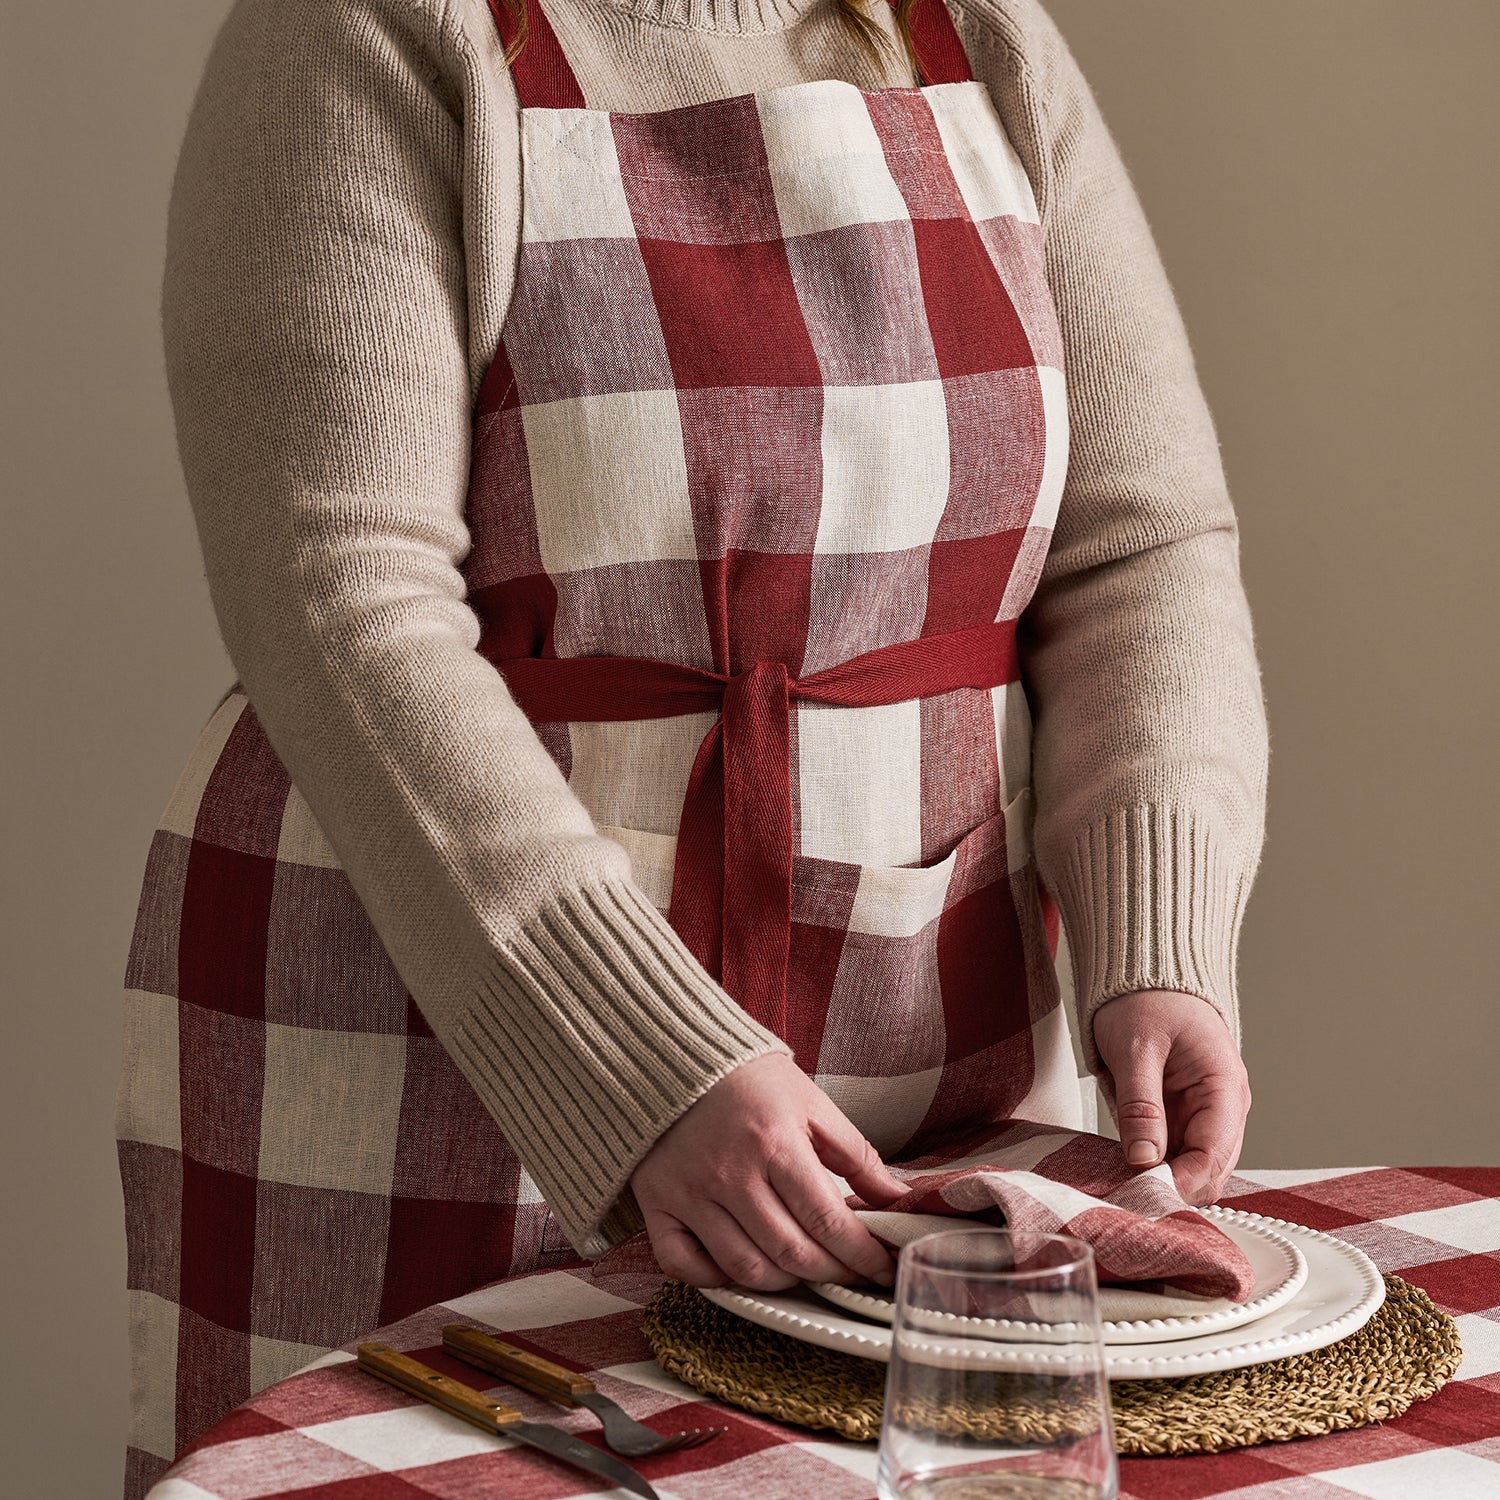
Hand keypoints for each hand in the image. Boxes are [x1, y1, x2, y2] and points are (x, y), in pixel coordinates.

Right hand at [628, 1052, 906, 1292]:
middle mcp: (730, 1174)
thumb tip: (898, 1198)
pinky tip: (741, 1268)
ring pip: (745, 1269)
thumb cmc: (750, 1079)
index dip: (862, 1255)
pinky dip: (715, 1280)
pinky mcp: (657, 1203)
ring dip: (785, 1282)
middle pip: (791, 1253)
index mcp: (775, 1143)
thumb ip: (857, 1154)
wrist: (675, 1054)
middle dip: (832, 1273)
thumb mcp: (811, 1103)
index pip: (828, 1222)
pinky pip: (683, 1265)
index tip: (883, 1269)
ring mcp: (689, 1193)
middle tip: (851, 1272)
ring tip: (805, 1269)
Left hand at [1092, 989, 1251, 1205]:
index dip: (1183, 1182)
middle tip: (1129, 1198)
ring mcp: (1205, 1115)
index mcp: (1224, 1087)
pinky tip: (1127, 1172)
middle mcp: (1224, 1108)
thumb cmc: (1146, 1001)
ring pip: (1195, 1169)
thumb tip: (1143, 1161)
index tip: (1145, 1196)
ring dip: (1165, 1182)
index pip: (1215, 1155)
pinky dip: (1156, 1167)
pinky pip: (1176, 1155)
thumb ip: (1140, 1104)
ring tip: (1124, 1188)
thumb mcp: (1136, 1048)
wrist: (1146, 976)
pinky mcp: (1183, 1117)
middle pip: (1211, 1171)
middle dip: (1175, 1189)